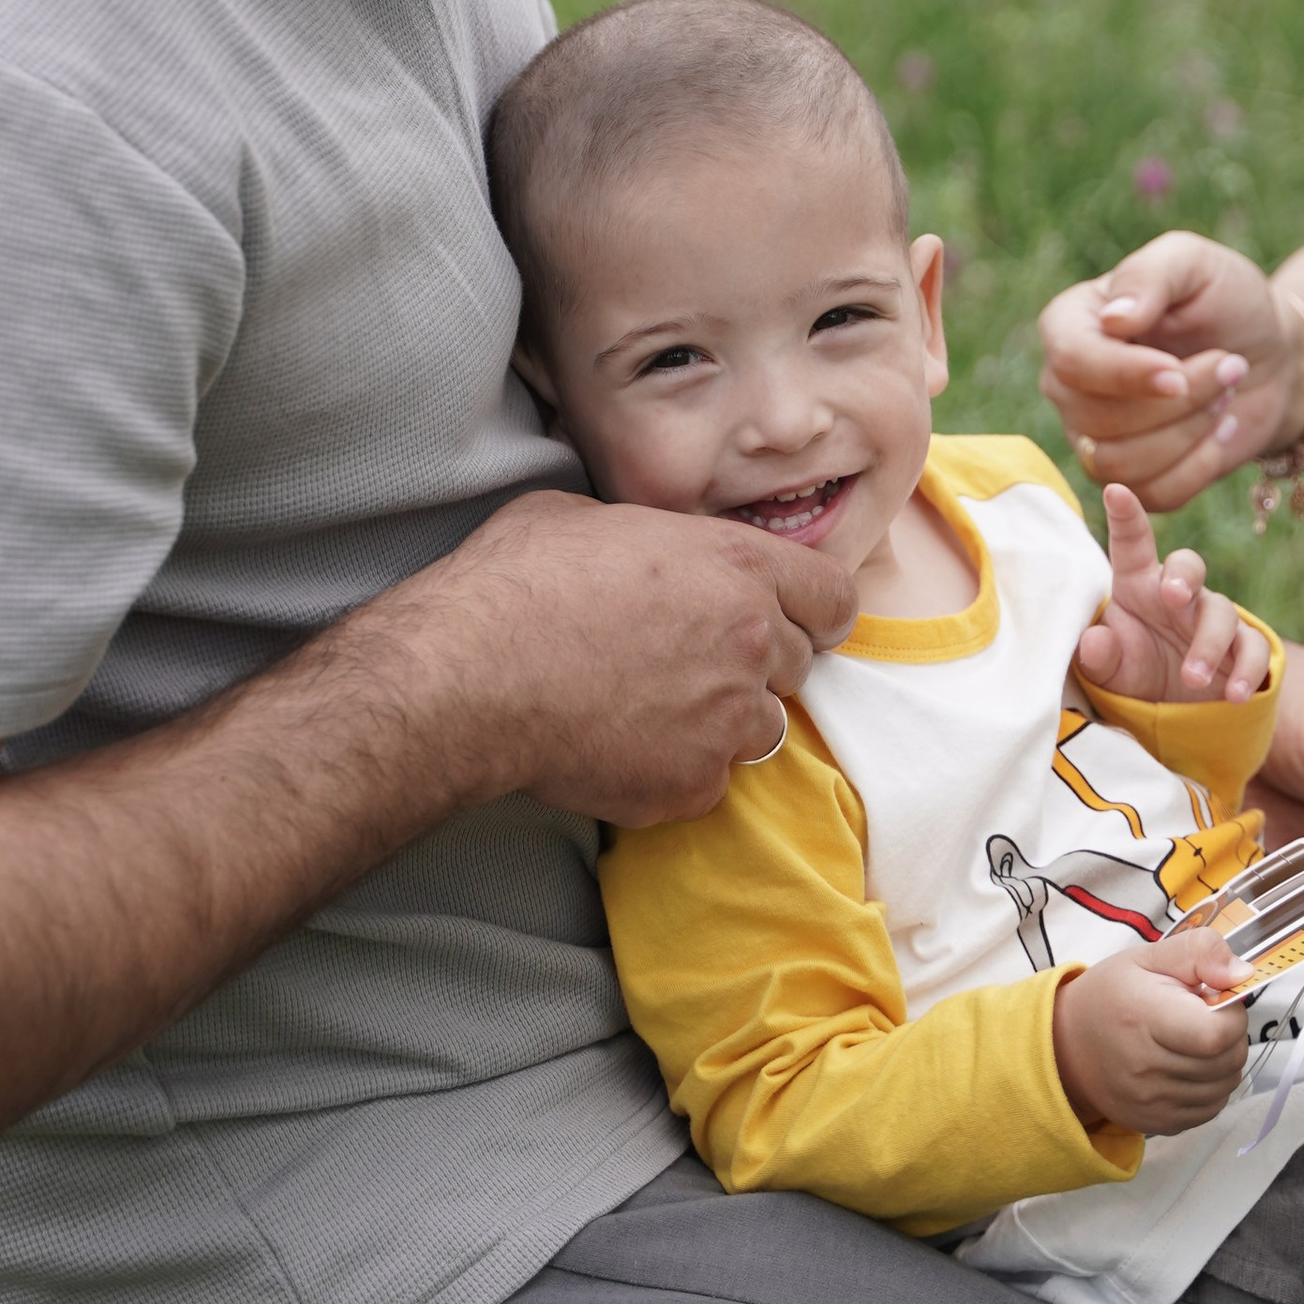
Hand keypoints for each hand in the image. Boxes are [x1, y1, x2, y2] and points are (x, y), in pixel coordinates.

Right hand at [414, 491, 857, 825]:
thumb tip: (651, 550)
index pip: (835, 596)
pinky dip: (675, 771)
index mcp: (738, 565)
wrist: (468, 675)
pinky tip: (621, 748)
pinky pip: (708, 783)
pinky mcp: (692, 785)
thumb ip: (653, 538)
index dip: (812, 609)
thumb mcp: (590, 518)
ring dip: (721, 720)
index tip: (785, 619)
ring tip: (651, 709)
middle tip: (688, 662)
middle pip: (799, 664)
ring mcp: (727, 720)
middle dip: (756, 663)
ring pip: (759, 728)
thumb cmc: (515, 582)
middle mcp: (751, 641)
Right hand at [1038, 235, 1303, 511]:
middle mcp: (1067, 386)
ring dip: (1190, 432)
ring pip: (1120, 465)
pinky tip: (1222, 430)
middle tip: (1230, 365)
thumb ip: (1149, 277)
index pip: (1072, 362)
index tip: (1179, 374)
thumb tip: (1112, 321)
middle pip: (1098, 420)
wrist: (1267, 353)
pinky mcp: (1132, 480)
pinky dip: (1199, 466)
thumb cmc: (1224, 299)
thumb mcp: (1193, 264)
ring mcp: (1092, 438)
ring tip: (1225, 394)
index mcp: (1069, 324)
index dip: (1126, 376)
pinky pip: (1152, 496)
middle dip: (1178, 401)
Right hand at [1050, 931, 1247, 1135]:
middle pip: (1227, 1061)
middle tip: (1204, 1017)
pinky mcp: (1159, 1124)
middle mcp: (1147, 1070)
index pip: (1217, 1034)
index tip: (1214, 1000)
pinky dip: (1212, 1086)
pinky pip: (1211, 1108)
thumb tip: (1242, 973)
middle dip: (1231, 1035)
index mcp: (1144, 1019)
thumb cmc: (1111, 995)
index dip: (1231, 1015)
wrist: (1068, 1048)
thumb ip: (1199, 952)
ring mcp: (1152, 1103)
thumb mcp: (1148, 957)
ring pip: (1225, 1086)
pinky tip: (1190, 1065)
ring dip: (1224, 1061)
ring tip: (1195, 1041)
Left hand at [1076, 485, 1274, 707]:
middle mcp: (1178, 594)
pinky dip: (1247, 669)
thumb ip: (1099, 657)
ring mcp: (1213, 618)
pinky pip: (1254, 647)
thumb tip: (1095, 640)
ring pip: (1222, 611)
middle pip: (1189, 565)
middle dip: (1184, 574)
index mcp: (1138, 585)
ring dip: (1209, 644)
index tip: (1114, 491)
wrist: (1173, 710)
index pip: (1132, 546)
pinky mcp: (1243, 647)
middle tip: (1172, 596)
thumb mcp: (1110, 671)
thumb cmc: (1134, 672)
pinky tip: (1235, 695)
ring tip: (1193, 678)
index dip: (1125, 517)